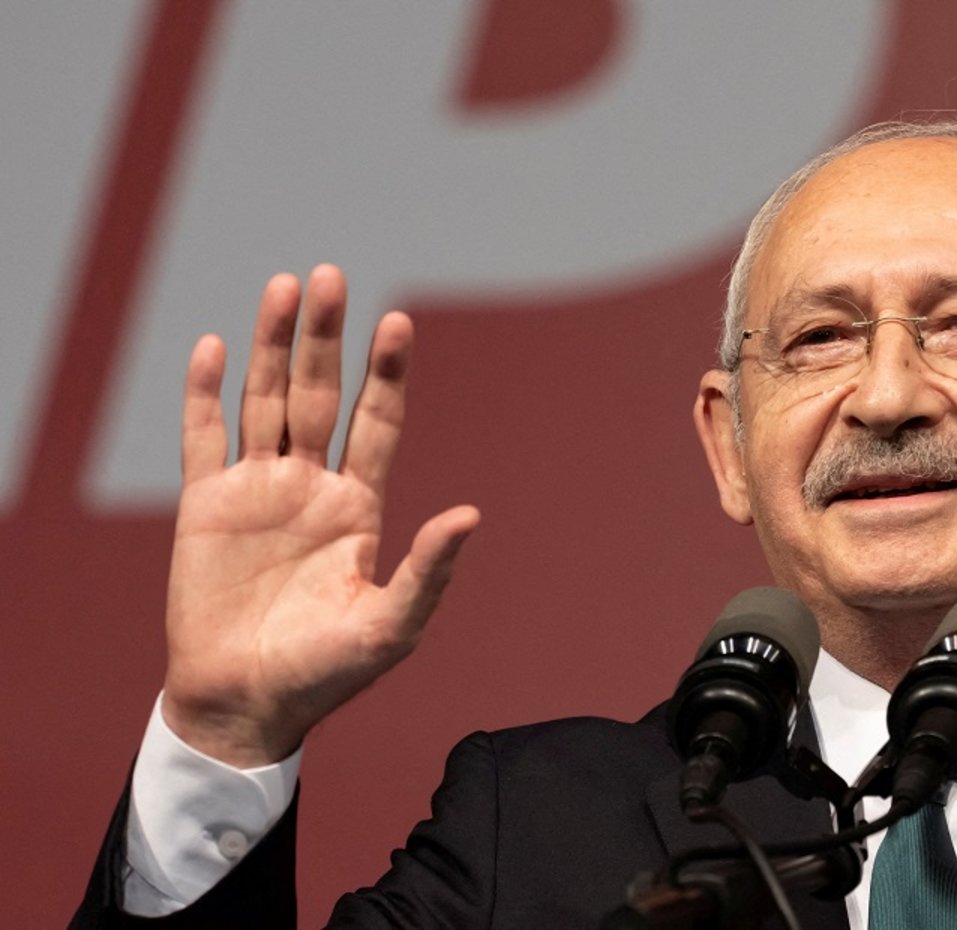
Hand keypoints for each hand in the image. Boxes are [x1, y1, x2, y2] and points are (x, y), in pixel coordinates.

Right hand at [160, 265, 479, 766]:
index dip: (385, 374)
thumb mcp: (389, 626)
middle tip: (334, 276)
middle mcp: (310, 486)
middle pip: (320, 395)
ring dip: (273, 346)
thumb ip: (428, 570)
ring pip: (265, 400)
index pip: (377, 422)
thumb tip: (471, 514)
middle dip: (327, 338)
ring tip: (286, 287)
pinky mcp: (206, 506)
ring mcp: (257, 490)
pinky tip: (211, 346)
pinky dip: (204, 393)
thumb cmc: (326, 673)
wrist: (247, 704)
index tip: (397, 323)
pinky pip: (203, 438)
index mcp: (358, 506)